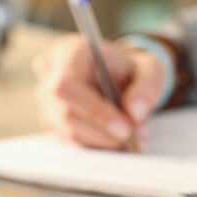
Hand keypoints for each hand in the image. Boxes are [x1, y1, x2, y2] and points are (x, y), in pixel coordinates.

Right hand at [32, 34, 164, 148]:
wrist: (121, 77)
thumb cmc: (131, 69)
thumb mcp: (150, 70)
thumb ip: (147, 87)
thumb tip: (135, 113)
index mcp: (69, 51)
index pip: (68, 85)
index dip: (94, 110)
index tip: (124, 129)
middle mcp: (50, 73)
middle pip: (65, 112)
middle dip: (103, 131)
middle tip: (134, 137)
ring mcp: (46, 99)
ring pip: (68, 130)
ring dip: (103, 141)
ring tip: (134, 137)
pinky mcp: (51, 121)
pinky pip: (71, 140)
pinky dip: (97, 145)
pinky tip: (119, 140)